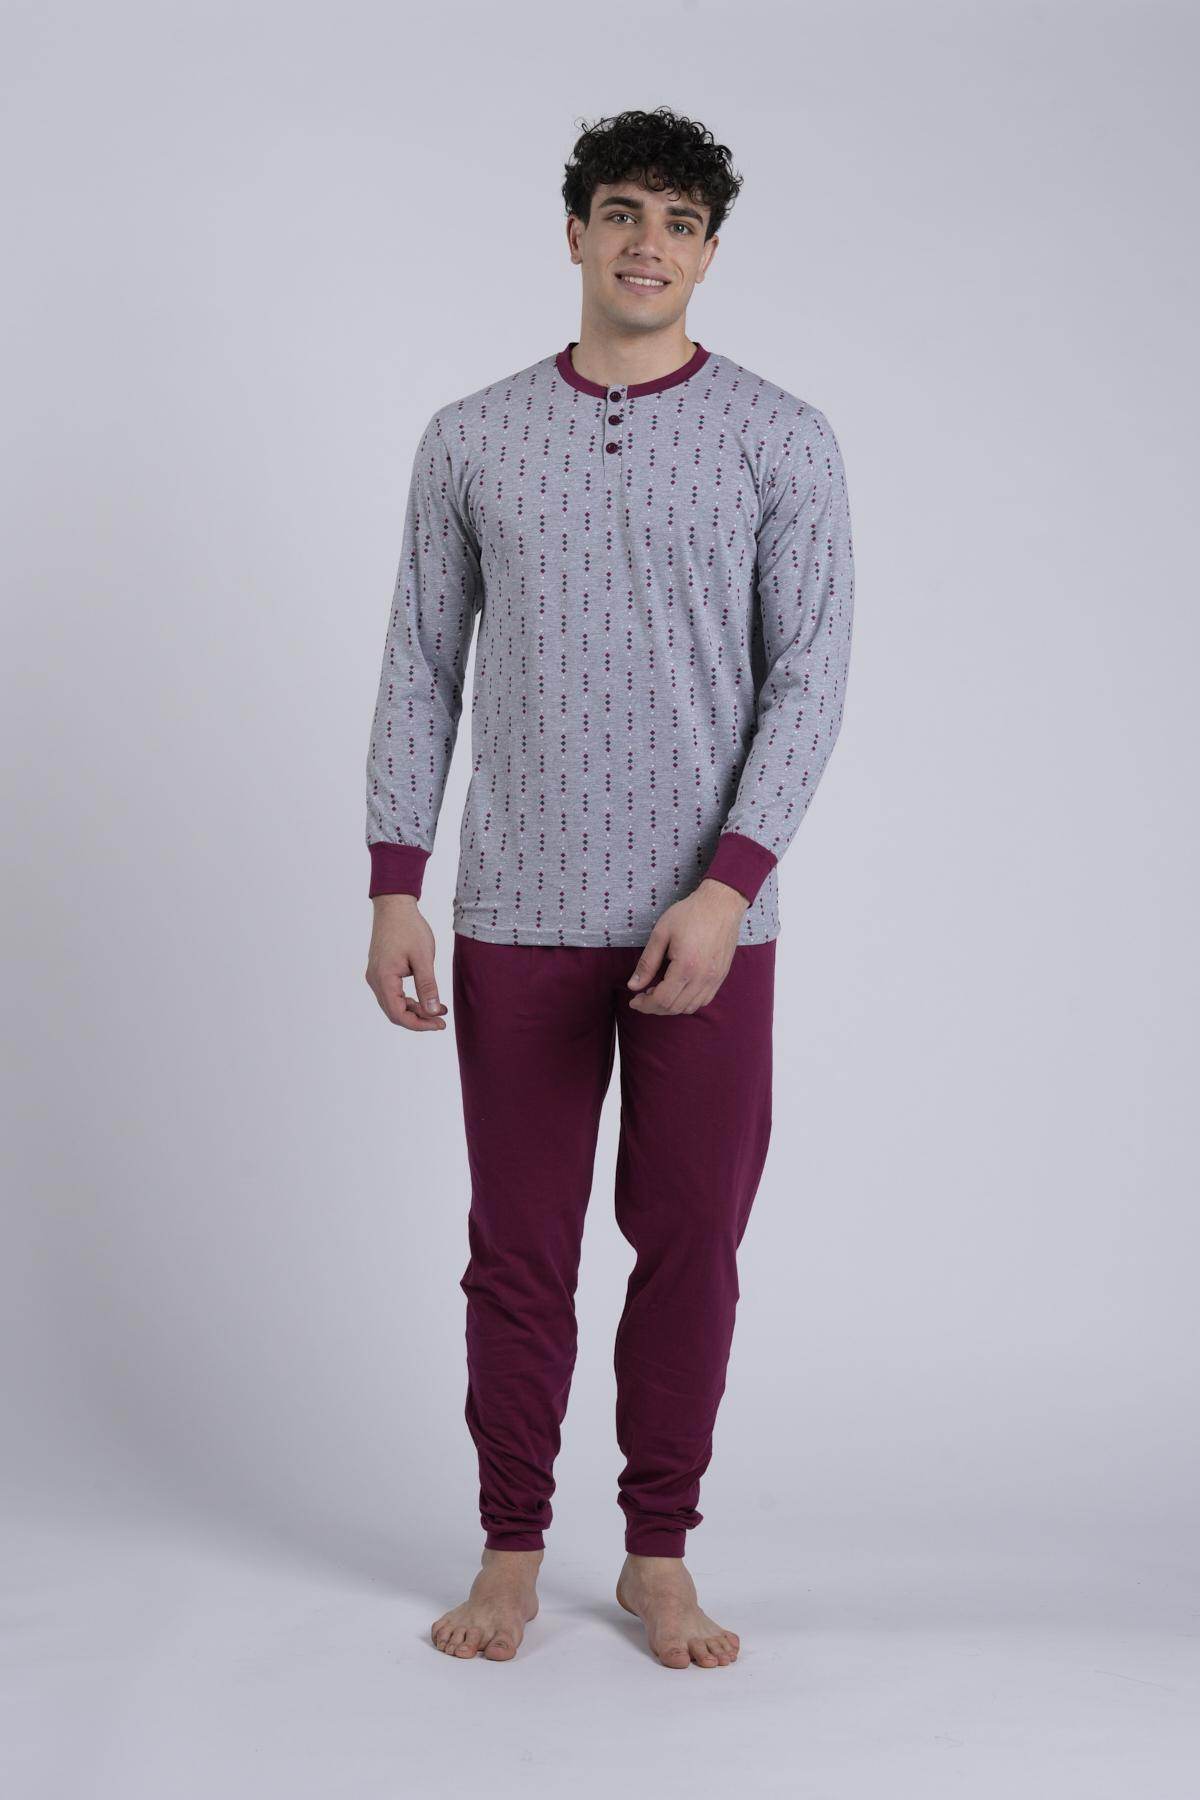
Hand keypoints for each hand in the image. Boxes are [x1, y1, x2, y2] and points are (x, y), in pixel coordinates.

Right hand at [365, 895, 447, 1030]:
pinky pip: (393, 993)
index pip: (398, 1014)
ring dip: (415, 1009)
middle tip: (441, 1021)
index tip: (439, 1024)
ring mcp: (376, 976)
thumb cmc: (409, 928)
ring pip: (394, 1003)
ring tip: (438, 1009)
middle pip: (394, 1012)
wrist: (394, 906)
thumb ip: (427, 986)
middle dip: (418, 1019)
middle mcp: (375, 980)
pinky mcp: (380, 971)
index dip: (419, 1024)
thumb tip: (433, 1011)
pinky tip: (426, 997)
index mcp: (384, 978)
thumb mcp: (423, 958)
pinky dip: (409, 998)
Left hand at [626, 878, 748, 1014]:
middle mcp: (702, 978)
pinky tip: (677, 991)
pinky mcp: (721, 976)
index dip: (645, 1004)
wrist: (721, 904)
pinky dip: (687, 1002)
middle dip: (654, 1008)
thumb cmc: (690, 914)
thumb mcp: (661, 933)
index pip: (662, 999)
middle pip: (674, 1007)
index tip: (634, 1000)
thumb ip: (647, 962)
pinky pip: (703, 1000)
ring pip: (689, 1007)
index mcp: (686, 967)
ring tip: (658, 993)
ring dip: (671, 1007)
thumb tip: (633, 986)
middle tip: (642, 997)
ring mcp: (714, 979)